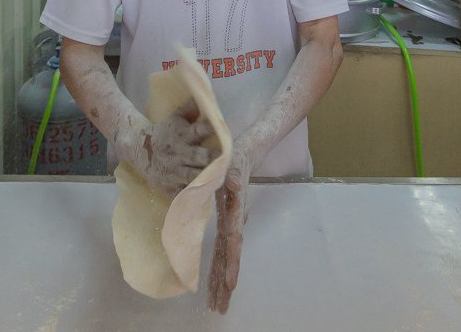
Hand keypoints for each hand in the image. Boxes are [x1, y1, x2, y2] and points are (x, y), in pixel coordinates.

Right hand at [115, 101, 215, 196]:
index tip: (222, 129)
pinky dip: (194, 195)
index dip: (209, 129)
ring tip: (221, 179)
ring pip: (193, 177)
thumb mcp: (176, 118)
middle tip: (227, 159)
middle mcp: (179, 154)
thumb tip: (204, 95)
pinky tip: (206, 194)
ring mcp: (174, 172)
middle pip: (199, 157)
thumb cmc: (165, 132)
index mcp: (182, 135)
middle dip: (213, 159)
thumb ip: (190, 109)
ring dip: (207, 178)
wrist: (139, 150)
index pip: (198, 130)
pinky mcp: (169, 186)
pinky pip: (184, 193)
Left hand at [208, 148, 251, 313]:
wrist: (245, 152)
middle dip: (225, 283)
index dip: (232, 263)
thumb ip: (233, 176)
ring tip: (216, 305)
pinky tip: (214, 283)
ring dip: (221, 281)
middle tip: (220, 308)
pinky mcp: (227, 223)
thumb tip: (233, 183)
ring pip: (226, 257)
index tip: (230, 284)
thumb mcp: (232, 164)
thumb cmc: (235, 158)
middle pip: (230, 257)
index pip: (233, 242)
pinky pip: (222, 249)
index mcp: (235, 211)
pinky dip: (218, 267)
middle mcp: (235, 222)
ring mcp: (232, 224)